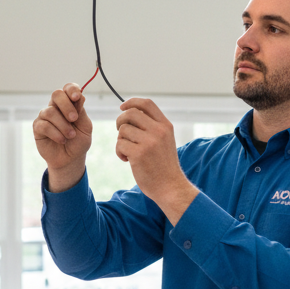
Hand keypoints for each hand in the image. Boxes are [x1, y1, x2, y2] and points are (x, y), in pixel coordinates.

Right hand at [34, 83, 92, 191]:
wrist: (70, 159)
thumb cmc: (78, 141)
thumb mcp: (85, 127)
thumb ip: (81, 112)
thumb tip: (80, 96)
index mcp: (70, 103)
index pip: (68, 89)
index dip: (72, 89)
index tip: (77, 97)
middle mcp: (56, 107)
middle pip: (56, 94)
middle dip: (66, 106)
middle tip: (74, 119)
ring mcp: (45, 116)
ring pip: (50, 112)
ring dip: (63, 125)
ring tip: (70, 136)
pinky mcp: (38, 127)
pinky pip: (44, 125)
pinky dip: (55, 133)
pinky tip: (62, 140)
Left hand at [116, 98, 197, 224]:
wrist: (170, 186)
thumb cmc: (163, 165)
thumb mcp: (164, 140)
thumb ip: (152, 126)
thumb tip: (130, 113)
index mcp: (165, 125)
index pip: (146, 103)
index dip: (132, 102)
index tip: (122, 107)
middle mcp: (158, 131)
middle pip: (130, 113)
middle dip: (120, 121)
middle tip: (121, 132)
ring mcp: (149, 142)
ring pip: (123, 130)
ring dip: (120, 141)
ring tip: (128, 152)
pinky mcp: (139, 154)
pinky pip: (120, 144)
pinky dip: (120, 152)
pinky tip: (127, 160)